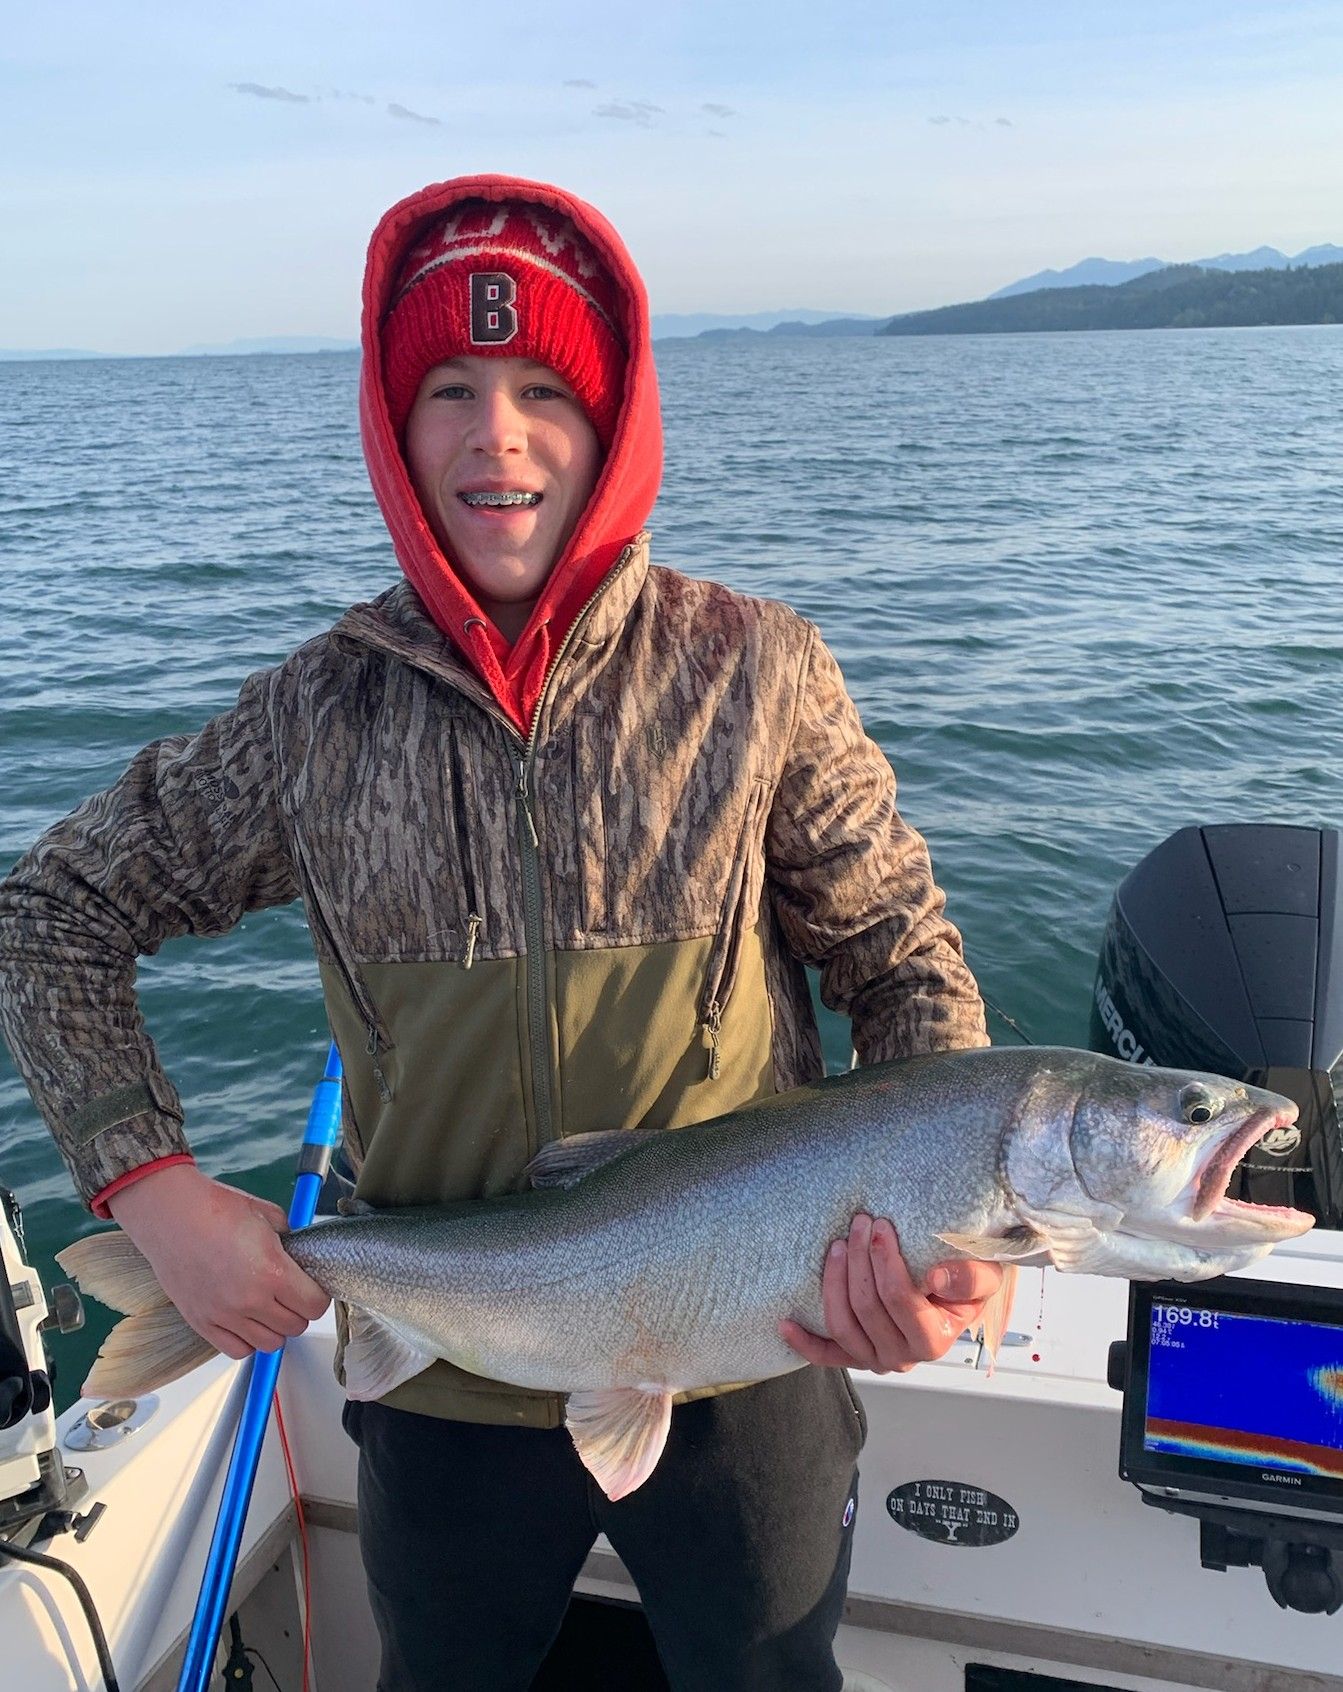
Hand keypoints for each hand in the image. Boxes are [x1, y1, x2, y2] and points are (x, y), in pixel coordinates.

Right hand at [107, 1163, 329, 1361]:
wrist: (171, 1214)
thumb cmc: (216, 1209)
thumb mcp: (269, 1216)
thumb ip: (292, 1240)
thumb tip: (302, 1254)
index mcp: (273, 1272)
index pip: (314, 1306)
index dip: (318, 1296)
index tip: (313, 1289)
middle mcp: (250, 1300)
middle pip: (295, 1327)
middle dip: (299, 1311)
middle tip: (292, 1294)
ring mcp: (224, 1315)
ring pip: (269, 1344)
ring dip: (275, 1328)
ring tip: (269, 1308)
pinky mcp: (202, 1323)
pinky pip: (237, 1350)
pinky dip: (247, 1341)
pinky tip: (246, 1320)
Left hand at [779, 1213, 1003, 1373]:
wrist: (959, 1293)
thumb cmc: (968, 1280)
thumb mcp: (987, 1274)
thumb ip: (969, 1278)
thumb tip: (933, 1280)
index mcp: (934, 1340)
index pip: (900, 1300)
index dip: (885, 1262)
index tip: (879, 1226)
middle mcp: (902, 1357)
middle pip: (867, 1307)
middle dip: (859, 1258)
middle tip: (859, 1222)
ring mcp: (875, 1359)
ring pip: (842, 1323)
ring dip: (834, 1280)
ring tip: (837, 1244)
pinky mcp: (854, 1355)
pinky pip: (826, 1355)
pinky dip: (804, 1342)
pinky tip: (786, 1324)